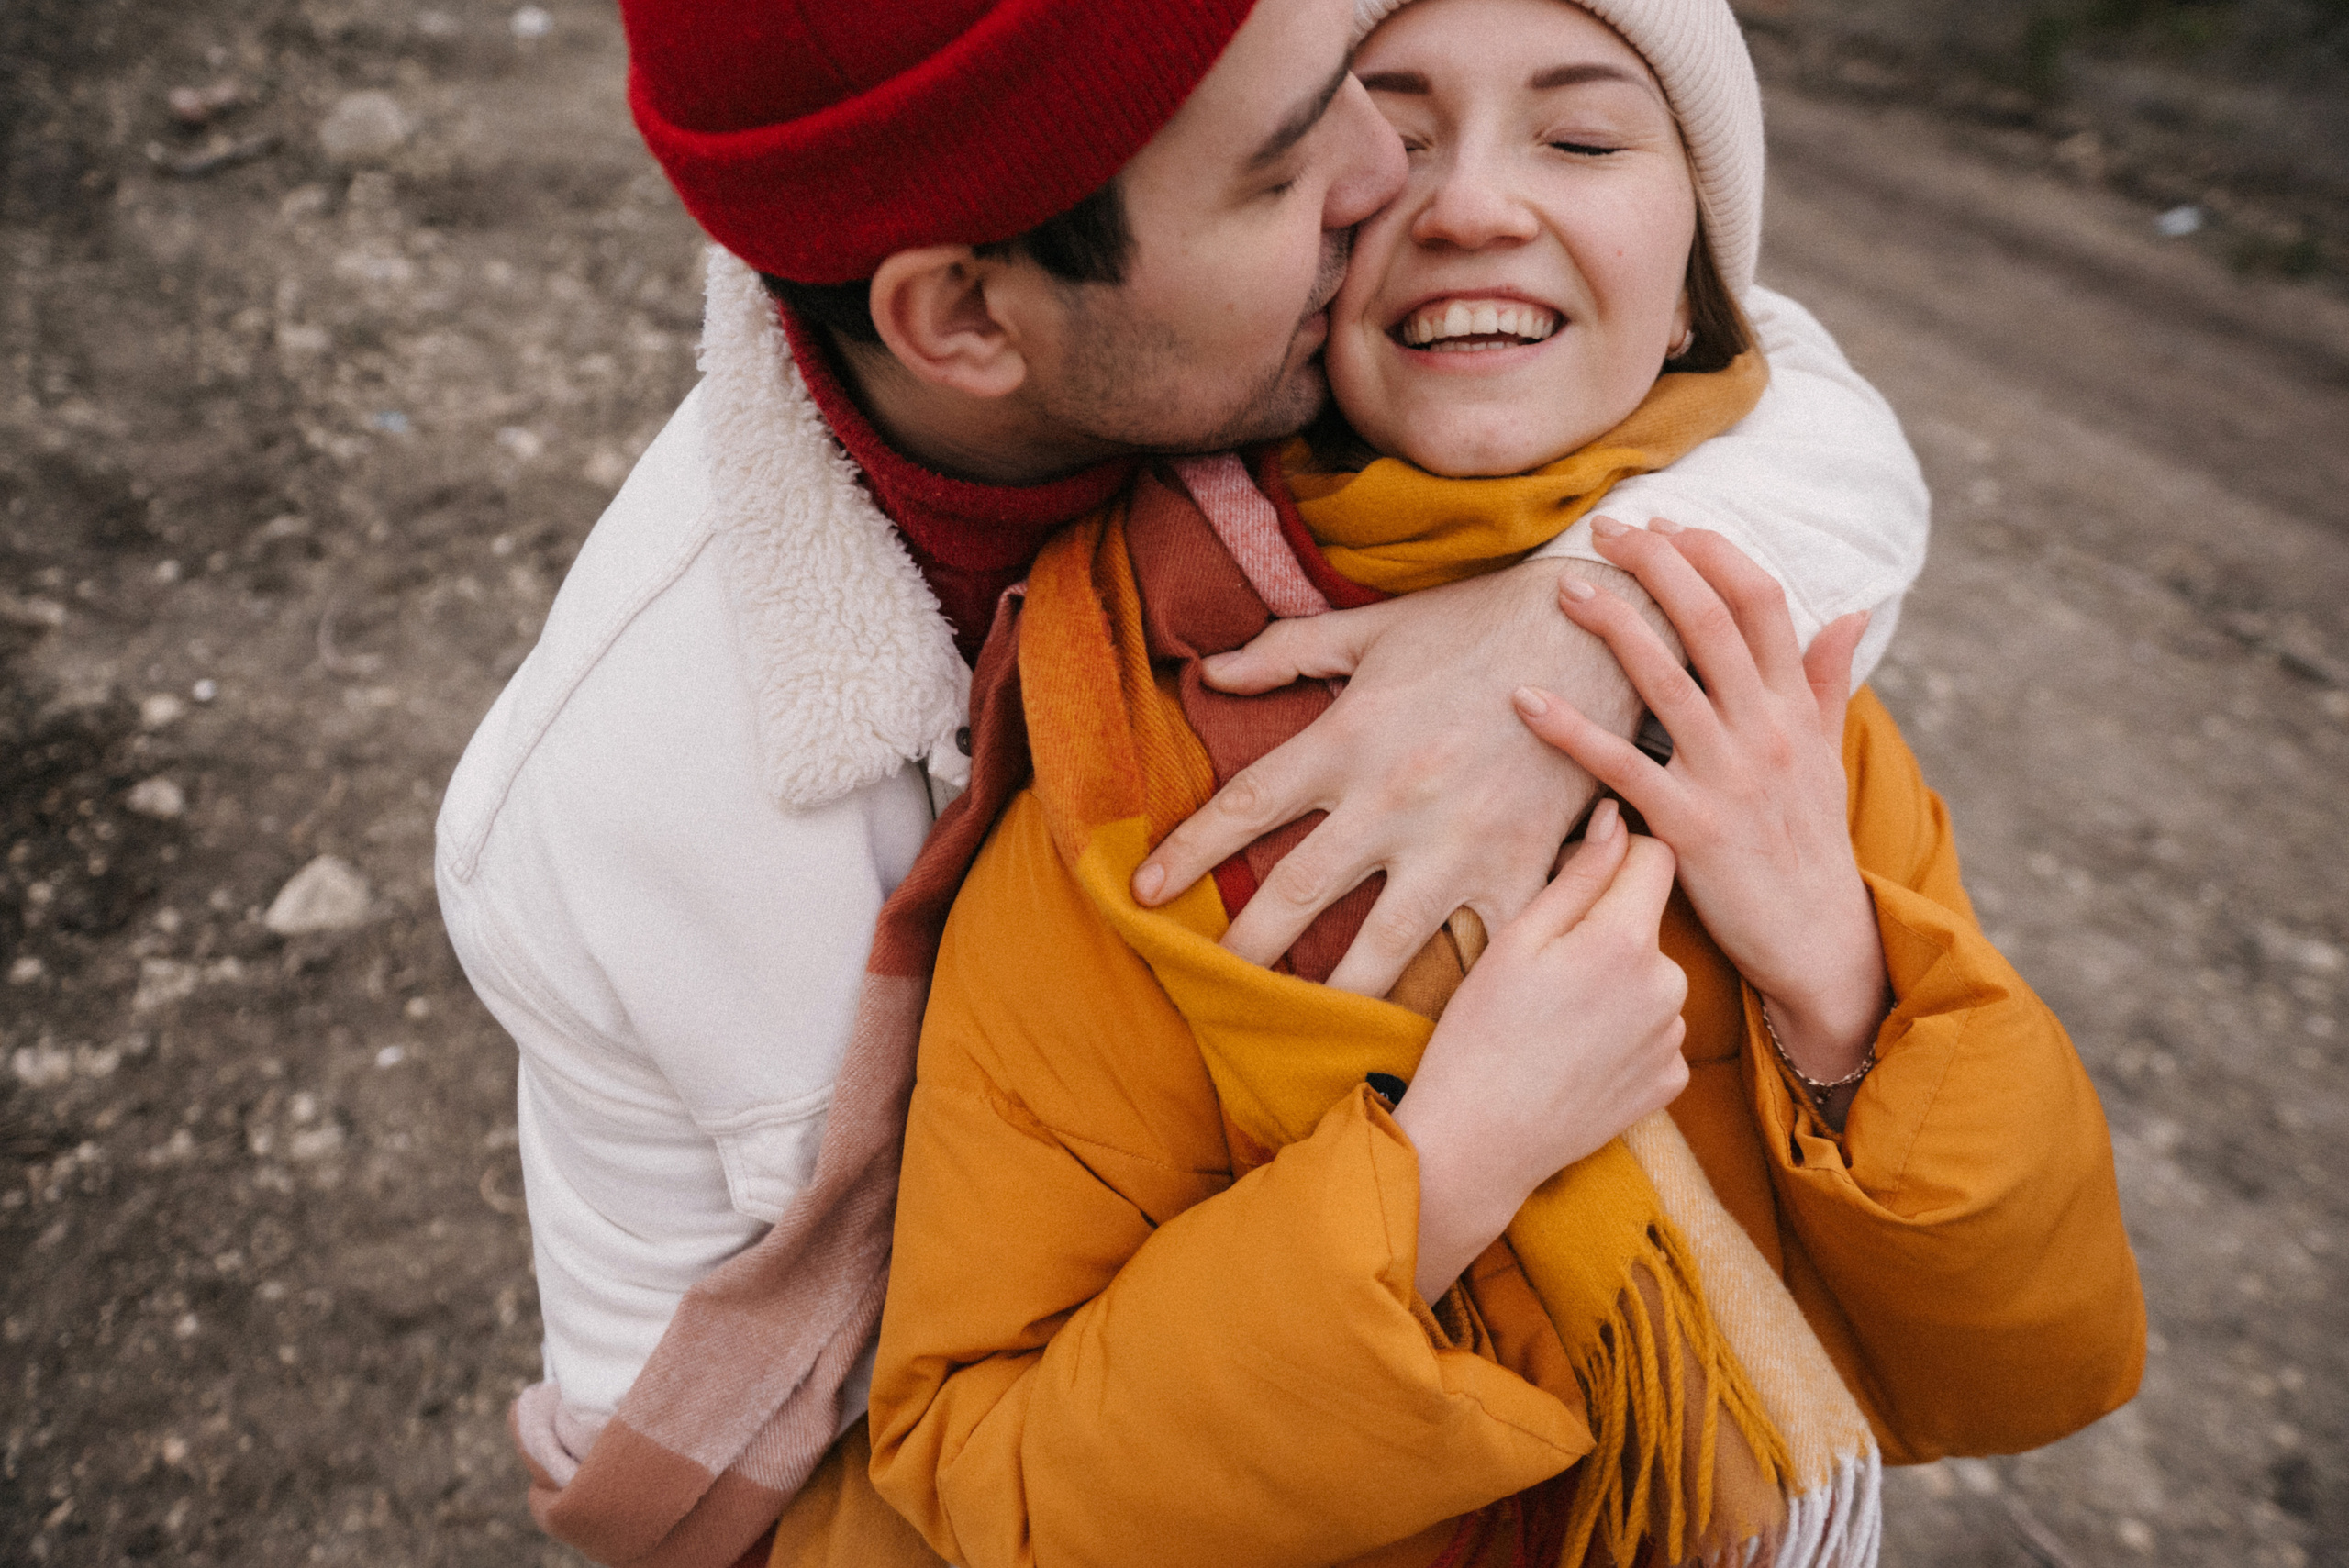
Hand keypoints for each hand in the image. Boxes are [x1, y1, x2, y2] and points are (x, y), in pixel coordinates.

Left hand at [1131, 557, 1667, 996]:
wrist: (1603, 635)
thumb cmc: (1479, 626)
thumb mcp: (1374, 628)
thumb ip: (1286, 651)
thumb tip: (1207, 670)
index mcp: (1347, 738)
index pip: (1244, 806)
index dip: (1187, 854)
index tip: (1144, 896)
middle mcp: (1392, 800)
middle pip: (1297, 891)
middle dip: (1244, 948)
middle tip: (1206, 987)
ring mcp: (1458, 844)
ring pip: (1380, 945)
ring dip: (1333, 995)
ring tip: (1299, 1032)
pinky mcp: (1521, 869)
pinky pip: (1481, 948)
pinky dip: (1453, 992)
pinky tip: (1427, 1033)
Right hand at [1392, 801, 1687, 1300]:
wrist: (1480, 1142)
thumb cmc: (1480, 1035)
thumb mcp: (1516, 940)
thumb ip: (1578, 875)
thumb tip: (1618, 819)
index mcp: (1626, 940)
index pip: (1655, 855)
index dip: (1615, 855)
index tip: (1575, 878)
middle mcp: (1668, 985)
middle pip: (1649, 922)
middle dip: (1608, 927)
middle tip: (1545, 966)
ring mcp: (1673, 1038)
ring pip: (1652, 977)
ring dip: (1617, 982)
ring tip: (1556, 1018)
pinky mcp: (1671, 1083)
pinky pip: (1655, 1031)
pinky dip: (1625, 1034)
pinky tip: (1577, 1054)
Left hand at [1512, 519, 1888, 1094]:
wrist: (1820, 942)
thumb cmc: (1812, 846)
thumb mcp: (1829, 758)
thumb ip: (1828, 682)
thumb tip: (1851, 610)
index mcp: (1795, 708)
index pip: (1762, 602)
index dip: (1713, 554)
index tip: (1668, 526)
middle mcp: (1767, 731)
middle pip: (1711, 621)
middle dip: (1657, 564)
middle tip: (1607, 529)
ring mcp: (1729, 777)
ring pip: (1666, 679)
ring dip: (1613, 625)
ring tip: (1566, 590)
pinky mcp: (1691, 827)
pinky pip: (1622, 767)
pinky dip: (1571, 730)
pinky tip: (1526, 700)